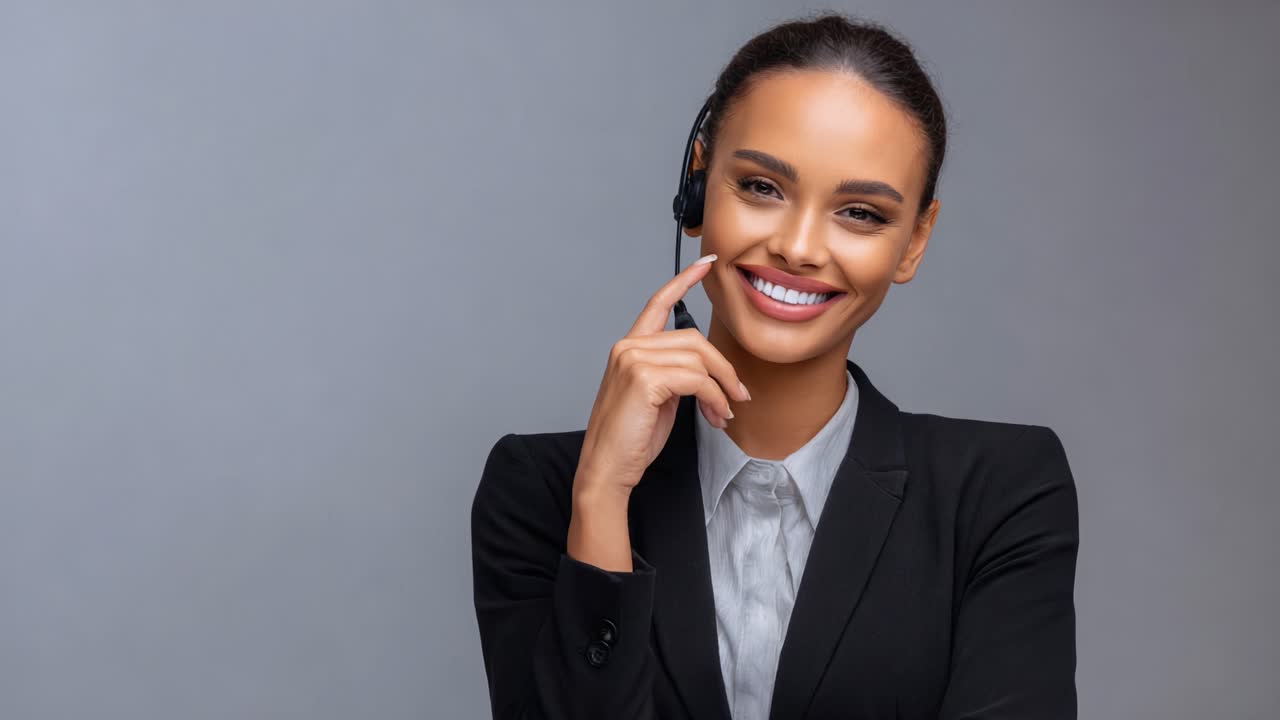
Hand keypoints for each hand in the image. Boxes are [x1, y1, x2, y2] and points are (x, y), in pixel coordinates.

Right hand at [575, 253, 751, 498]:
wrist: (606, 468)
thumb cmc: (629, 439)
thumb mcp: (657, 399)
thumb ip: (674, 375)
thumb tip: (710, 375)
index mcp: (629, 347)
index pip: (658, 302)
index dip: (683, 280)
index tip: (706, 264)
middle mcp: (628, 346)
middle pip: (693, 338)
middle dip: (723, 367)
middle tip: (739, 395)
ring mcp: (633, 359)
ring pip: (699, 359)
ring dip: (722, 388)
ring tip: (725, 412)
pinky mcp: (644, 378)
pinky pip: (697, 380)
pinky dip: (715, 398)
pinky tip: (716, 415)